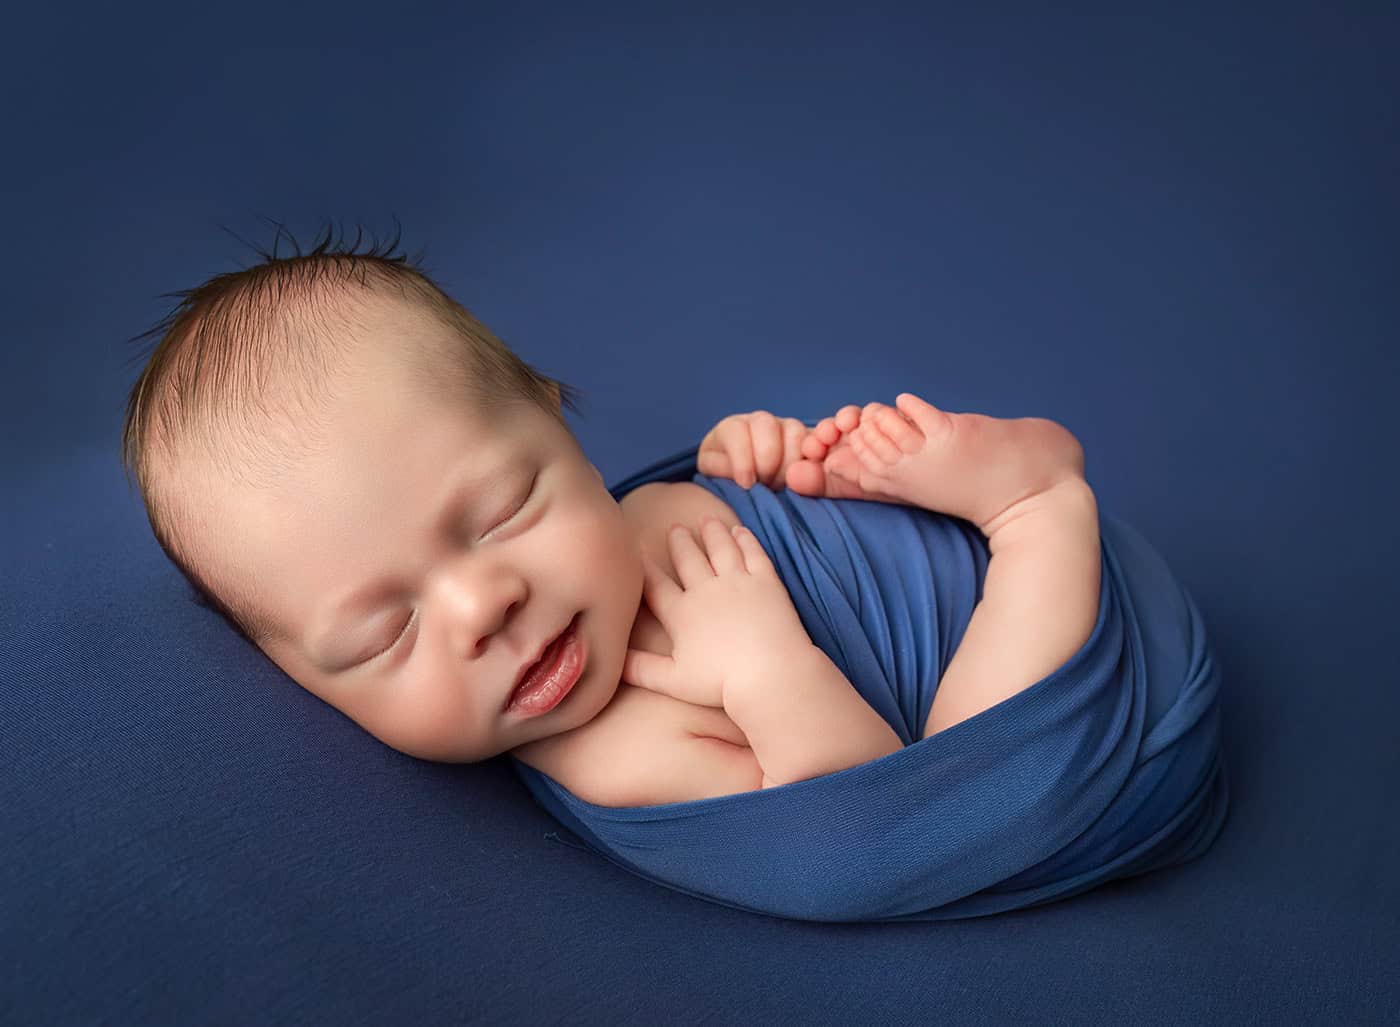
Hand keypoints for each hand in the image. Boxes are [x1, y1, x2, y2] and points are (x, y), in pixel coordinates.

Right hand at [621, 517, 812, 708]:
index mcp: (681, 614)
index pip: (656, 585)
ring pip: (721, 549)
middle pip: (689, 559)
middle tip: (675, 526)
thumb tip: (611, 663)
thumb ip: (640, 669)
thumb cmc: (720, 684)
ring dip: (713, 532)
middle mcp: (706, 591)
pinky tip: (741, 531)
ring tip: (706, 520)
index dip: (644, 566)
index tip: (636, 548)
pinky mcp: (766, 582)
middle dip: (680, 541)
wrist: (768, 674)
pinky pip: (753, 553)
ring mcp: (737, 583)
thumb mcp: (672, 681)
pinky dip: (746, 540)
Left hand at [697, 411, 810, 489]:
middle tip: (766, 486)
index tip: (746, 484)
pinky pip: (814, 443)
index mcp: (731, 429)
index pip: (735, 430)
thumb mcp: (716, 480)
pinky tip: (802, 481)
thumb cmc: (731, 485)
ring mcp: (786, 427)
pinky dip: (810, 463)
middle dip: (767, 460)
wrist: (750, 491)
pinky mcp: (808, 440)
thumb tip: (744, 477)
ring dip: (789, 464)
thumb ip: (723, 473)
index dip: (742, 458)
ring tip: (782, 486)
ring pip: (793, 431)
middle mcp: (759, 422)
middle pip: (765, 425)